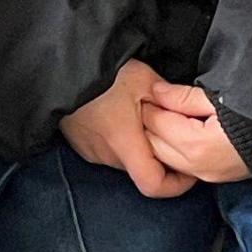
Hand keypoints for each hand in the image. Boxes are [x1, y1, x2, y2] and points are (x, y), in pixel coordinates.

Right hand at [62, 61, 191, 196]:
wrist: (62, 66)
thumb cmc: (102, 69)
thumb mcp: (144, 78)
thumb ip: (169, 100)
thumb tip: (187, 113)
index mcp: (123, 141)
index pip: (153, 185)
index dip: (176, 185)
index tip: (189, 171)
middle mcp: (105, 153)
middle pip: (140, 170)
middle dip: (158, 156)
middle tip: (169, 131)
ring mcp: (89, 150)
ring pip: (124, 160)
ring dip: (137, 146)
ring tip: (141, 118)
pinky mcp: (80, 144)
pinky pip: (107, 151)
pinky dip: (119, 141)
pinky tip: (120, 117)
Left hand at [139, 80, 250, 184]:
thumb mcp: (218, 98)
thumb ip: (183, 96)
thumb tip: (156, 91)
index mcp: (195, 143)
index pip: (156, 122)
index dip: (149, 103)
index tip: (146, 89)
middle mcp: (194, 166)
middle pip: (152, 144)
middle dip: (147, 122)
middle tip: (150, 101)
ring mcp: (203, 175)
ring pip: (162, 158)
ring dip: (157, 137)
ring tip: (163, 115)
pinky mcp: (210, 178)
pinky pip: (178, 165)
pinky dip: (170, 149)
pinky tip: (175, 133)